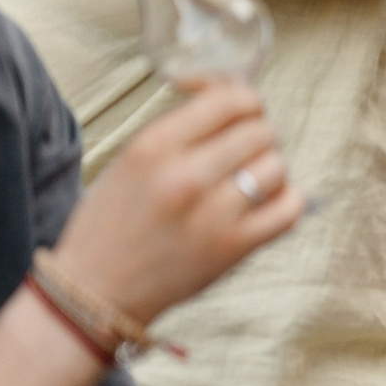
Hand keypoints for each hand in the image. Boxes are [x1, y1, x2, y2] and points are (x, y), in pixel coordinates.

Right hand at [53, 80, 304, 323]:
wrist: (96, 290)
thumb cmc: (112, 221)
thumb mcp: (130, 160)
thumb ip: (182, 128)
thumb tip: (236, 95)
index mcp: (152, 146)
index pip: (229, 99)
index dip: (242, 100)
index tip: (235, 111)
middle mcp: (184, 176)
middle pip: (261, 130)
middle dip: (256, 136)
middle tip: (240, 153)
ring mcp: (212, 214)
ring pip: (277, 166)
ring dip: (268, 171)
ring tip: (246, 182)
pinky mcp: (233, 248)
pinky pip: (290, 209)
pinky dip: (286, 201)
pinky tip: (265, 204)